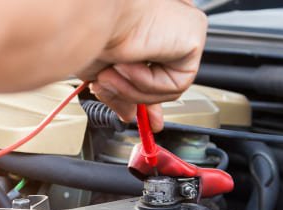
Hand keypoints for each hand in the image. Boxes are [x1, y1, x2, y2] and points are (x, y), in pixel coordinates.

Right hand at [77, 0, 206, 131]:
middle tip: (118, 104)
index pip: (154, 65)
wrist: (90, 19)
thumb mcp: (101, 71)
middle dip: (141, 99)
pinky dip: (149, 83)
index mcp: (146, 25)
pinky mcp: (193, 37)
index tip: (137, 117)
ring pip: (168, 85)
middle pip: (163, 77)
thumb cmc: (89, 33)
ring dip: (136, 89)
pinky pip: (176, 83)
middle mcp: (165, 23)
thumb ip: (119, 92)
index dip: (144, 93)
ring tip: (113, 73)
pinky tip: (132, 64)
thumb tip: (128, 115)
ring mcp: (181, 29)